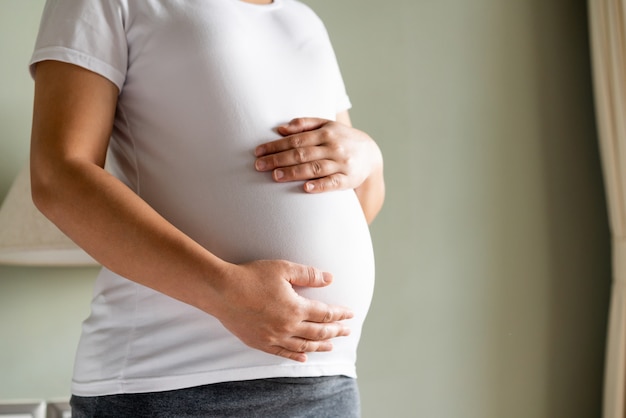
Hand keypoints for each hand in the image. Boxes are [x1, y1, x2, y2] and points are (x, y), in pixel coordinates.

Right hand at [214, 259, 353, 362]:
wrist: (221, 290)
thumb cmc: (251, 276)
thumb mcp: (283, 269)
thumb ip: (308, 275)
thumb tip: (329, 278)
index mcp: (296, 308)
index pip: (325, 314)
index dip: (339, 315)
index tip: (350, 315)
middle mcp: (287, 327)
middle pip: (318, 332)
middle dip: (335, 331)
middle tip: (347, 331)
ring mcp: (273, 338)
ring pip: (303, 346)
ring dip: (319, 346)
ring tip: (331, 346)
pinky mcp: (260, 343)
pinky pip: (283, 353)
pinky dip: (296, 357)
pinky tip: (304, 357)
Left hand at [254, 117, 381, 192]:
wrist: (371, 155)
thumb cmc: (342, 139)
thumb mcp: (327, 126)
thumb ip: (304, 125)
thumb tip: (280, 128)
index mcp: (326, 133)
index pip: (296, 139)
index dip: (276, 145)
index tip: (258, 152)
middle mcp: (334, 147)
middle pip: (302, 153)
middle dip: (279, 159)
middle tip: (259, 166)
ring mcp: (341, 164)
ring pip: (314, 168)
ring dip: (293, 172)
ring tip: (275, 176)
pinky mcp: (348, 180)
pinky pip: (332, 183)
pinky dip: (319, 186)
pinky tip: (305, 188)